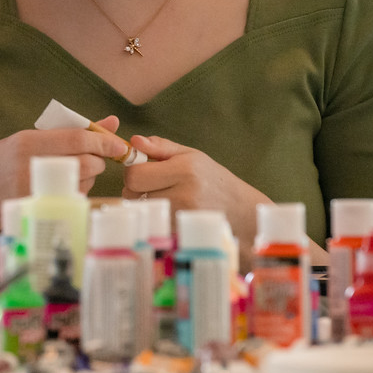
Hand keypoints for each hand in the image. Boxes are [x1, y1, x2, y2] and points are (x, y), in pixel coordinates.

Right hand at [0, 117, 130, 229]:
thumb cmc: (2, 160)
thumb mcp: (29, 138)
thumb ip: (70, 130)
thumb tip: (112, 121)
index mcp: (28, 143)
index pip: (78, 139)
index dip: (104, 141)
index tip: (119, 145)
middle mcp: (32, 167)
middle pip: (86, 163)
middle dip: (99, 160)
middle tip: (96, 158)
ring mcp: (36, 192)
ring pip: (84, 182)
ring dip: (89, 176)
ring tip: (71, 170)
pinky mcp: (40, 209)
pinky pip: (73, 198)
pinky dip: (78, 191)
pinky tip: (63, 186)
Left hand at [122, 135, 272, 258]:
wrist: (240, 211)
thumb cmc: (213, 179)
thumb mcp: (191, 155)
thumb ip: (161, 147)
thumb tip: (134, 140)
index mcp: (184, 170)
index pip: (135, 175)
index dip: (133, 171)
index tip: (142, 169)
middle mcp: (182, 194)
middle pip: (132, 193)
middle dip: (135, 188)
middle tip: (152, 184)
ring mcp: (180, 217)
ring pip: (140, 209)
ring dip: (144, 203)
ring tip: (165, 197)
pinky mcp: (180, 232)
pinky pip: (152, 222)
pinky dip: (155, 217)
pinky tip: (170, 211)